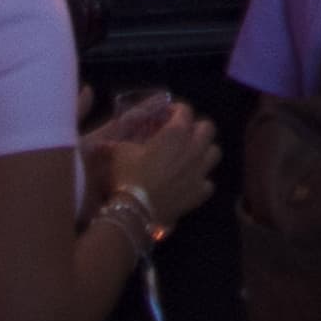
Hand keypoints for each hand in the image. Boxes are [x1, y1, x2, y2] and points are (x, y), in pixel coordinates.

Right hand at [91, 92, 219, 224]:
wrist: (137, 210)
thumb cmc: (130, 175)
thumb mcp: (121, 152)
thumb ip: (121, 142)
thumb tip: (106, 142)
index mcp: (176, 132)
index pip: (185, 111)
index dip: (176, 109)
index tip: (167, 114)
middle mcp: (194, 148)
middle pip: (208, 128)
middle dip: (196, 127)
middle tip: (183, 133)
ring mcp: (201, 170)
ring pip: (214, 152)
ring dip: (204, 150)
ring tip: (191, 155)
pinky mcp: (201, 191)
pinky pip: (208, 180)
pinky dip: (200, 179)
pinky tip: (189, 181)